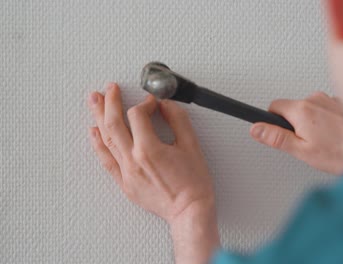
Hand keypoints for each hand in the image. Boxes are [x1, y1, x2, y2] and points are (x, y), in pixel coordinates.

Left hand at [87, 83, 218, 263]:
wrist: (189, 211)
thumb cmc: (193, 185)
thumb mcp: (192, 146)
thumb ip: (178, 120)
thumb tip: (166, 105)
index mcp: (149, 150)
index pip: (138, 115)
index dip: (145, 103)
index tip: (152, 102)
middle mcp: (133, 160)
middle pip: (114, 123)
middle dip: (110, 101)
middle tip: (110, 88)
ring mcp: (126, 173)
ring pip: (106, 139)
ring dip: (98, 117)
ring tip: (94, 101)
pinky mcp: (124, 183)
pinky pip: (105, 160)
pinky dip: (97, 144)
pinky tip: (93, 132)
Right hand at [250, 92, 342, 174]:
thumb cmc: (340, 154)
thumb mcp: (302, 151)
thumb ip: (276, 137)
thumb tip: (257, 129)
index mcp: (302, 110)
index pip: (274, 105)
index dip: (273, 121)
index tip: (280, 131)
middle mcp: (316, 99)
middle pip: (293, 107)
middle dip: (295, 123)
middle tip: (307, 141)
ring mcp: (330, 100)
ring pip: (310, 108)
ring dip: (312, 121)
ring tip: (324, 140)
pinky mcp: (342, 103)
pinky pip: (325, 109)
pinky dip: (327, 120)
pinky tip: (335, 134)